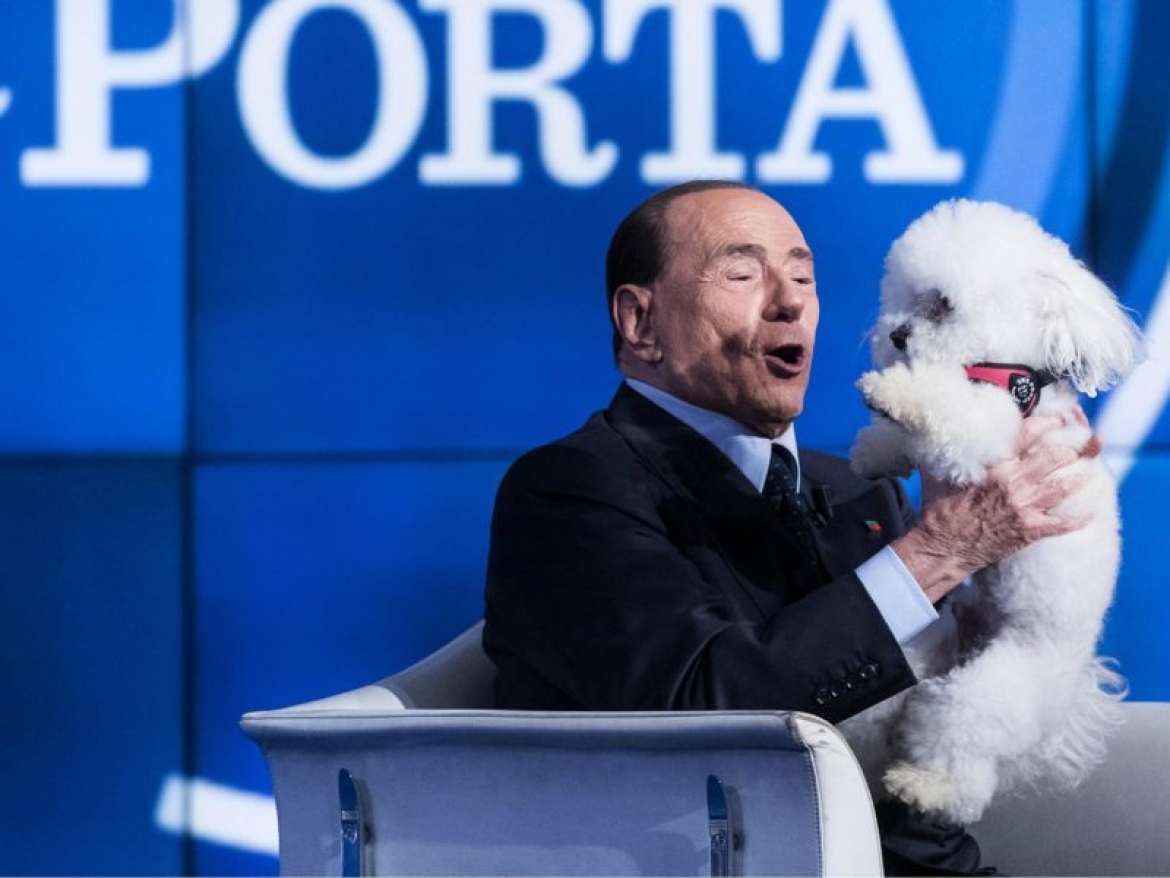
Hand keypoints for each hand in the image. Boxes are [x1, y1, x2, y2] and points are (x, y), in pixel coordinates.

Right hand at [893, 410, 1099, 601]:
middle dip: (1070, 449)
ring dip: (1078, 478)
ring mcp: (1025, 508)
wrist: (943, 547)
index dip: (1048, 423)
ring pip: (1064, 487)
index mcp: (995, 466)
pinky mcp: (1030, 530)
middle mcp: (1014, 483)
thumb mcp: (941, 473)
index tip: (1057, 420)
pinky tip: (1089, 514)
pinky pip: (1063, 524)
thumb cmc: (940, 510)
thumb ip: (951, 453)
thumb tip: (942, 433)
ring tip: (1085, 473)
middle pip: (1055, 457)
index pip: (1028, 434)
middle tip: (1076, 447)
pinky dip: (1079, 519)